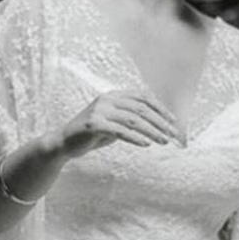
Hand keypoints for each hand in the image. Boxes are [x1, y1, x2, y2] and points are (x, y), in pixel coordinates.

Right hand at [57, 89, 184, 158]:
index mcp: (114, 95)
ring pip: (133, 120)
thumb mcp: (114, 122)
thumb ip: (130, 118)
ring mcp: (99, 111)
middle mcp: (107, 99)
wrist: (65, 143)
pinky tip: (146, 144)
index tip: (173, 121)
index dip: (160, 108)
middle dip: (160, 122)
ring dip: (151, 131)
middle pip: (140, 109)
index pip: (143, 97)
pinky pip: (119, 131)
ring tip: (163, 140)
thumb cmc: (92, 134)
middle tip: (173, 134)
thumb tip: (157, 122)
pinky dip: (135, 138)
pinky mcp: (94, 125)